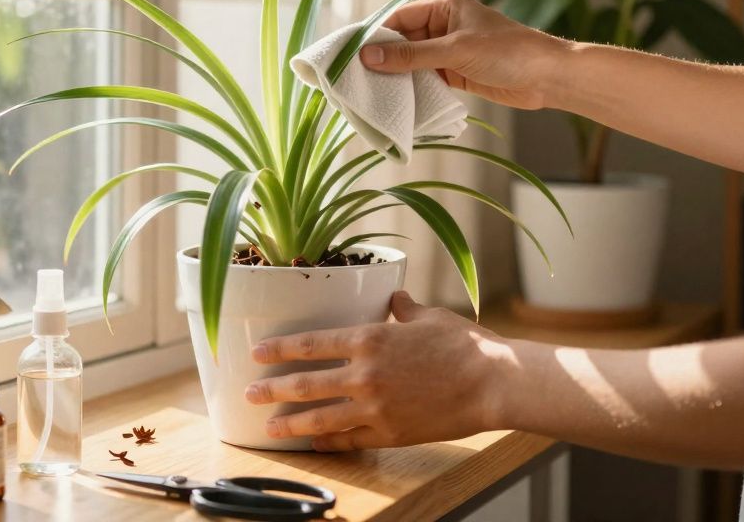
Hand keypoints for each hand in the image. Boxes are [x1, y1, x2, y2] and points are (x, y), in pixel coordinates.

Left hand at [245, 291, 507, 451]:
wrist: (493, 383)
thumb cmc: (464, 344)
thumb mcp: (428, 316)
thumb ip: (402, 309)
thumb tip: (393, 298)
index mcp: (370, 339)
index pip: (311, 344)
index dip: (280, 349)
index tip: (257, 353)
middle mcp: (365, 375)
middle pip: (306, 385)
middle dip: (272, 390)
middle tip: (249, 394)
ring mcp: (375, 408)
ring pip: (321, 419)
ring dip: (291, 424)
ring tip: (270, 428)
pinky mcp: (391, 433)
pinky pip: (351, 440)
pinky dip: (330, 444)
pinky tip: (315, 446)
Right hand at [360, 0, 571, 109]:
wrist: (547, 78)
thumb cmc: (508, 52)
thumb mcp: (455, 50)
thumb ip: (411, 55)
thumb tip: (368, 57)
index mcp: (445, 6)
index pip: (400, 18)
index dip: (376, 35)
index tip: (352, 54)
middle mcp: (445, 25)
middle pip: (403, 41)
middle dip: (384, 58)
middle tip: (357, 77)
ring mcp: (450, 51)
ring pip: (413, 62)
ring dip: (397, 76)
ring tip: (372, 91)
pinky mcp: (456, 73)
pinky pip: (425, 79)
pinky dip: (412, 88)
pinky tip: (397, 100)